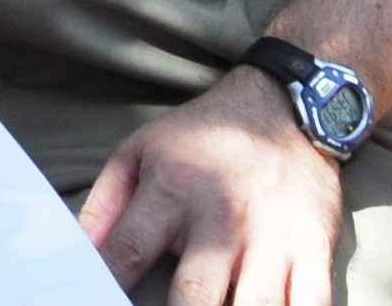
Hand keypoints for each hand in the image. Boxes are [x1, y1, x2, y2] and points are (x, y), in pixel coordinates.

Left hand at [76, 67, 346, 305]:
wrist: (283, 107)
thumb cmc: (202, 138)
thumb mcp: (139, 151)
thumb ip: (106, 205)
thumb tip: (77, 254)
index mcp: (172, 190)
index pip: (128, 253)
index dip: (106, 288)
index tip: (96, 302)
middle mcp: (222, 217)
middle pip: (194, 298)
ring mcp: (272, 238)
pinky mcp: (314, 249)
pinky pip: (312, 304)